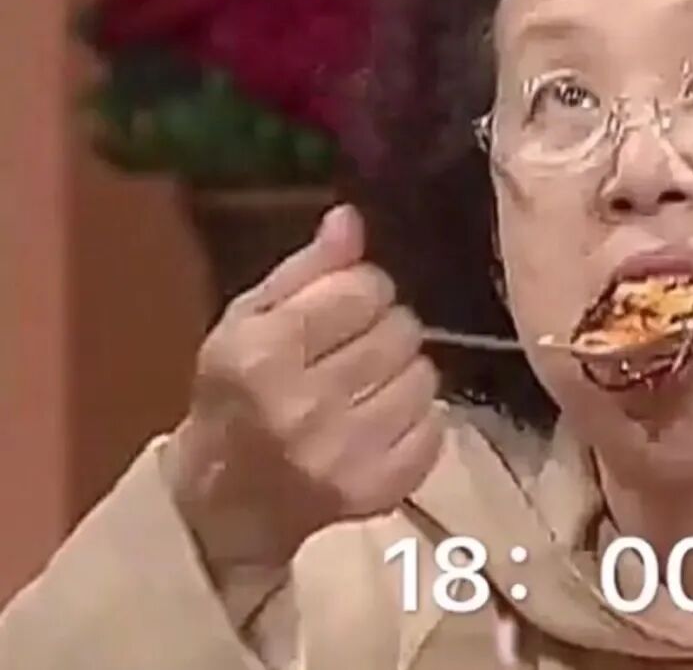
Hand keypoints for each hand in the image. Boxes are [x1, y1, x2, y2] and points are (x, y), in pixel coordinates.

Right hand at [163, 204, 442, 578]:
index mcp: (263, 352)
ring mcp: (344, 455)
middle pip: (401, 329)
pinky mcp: (378, 490)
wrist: (224, 505)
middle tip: (355, 350)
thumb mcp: (249, 319)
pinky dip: (418, 419)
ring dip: (404, 373)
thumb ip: (306, 268)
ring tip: (369, 387)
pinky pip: (436, 427)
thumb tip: (350, 218)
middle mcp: (303, 405)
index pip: (364, 288)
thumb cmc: (235, 394)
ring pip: (425, 375)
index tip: (347, 307)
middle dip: (385, 330)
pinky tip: (383, 422)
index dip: (363, 290)